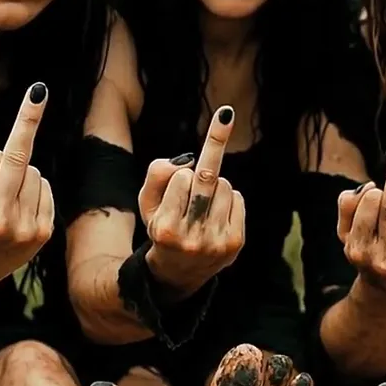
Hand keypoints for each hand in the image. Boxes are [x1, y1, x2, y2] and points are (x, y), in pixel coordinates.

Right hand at [0, 82, 55, 283]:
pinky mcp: (42, 234)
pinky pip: (45, 188)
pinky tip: (17, 205)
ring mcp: (23, 230)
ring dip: (20, 174)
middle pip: (16, 161)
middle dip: (17, 141)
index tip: (39, 92)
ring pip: (34, 173)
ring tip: (3, 195)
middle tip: (36, 97)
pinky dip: (33, 188)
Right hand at [138, 105, 244, 295]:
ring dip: (214, 185)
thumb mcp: (148, 202)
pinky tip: (215, 215)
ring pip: (224, 186)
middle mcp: (192, 238)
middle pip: (207, 179)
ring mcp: (216, 242)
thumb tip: (187, 162)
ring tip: (201, 206)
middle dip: (211, 154)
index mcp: (166, 228)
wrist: (179, 271)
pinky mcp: (236, 243)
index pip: (183, 178)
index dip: (184, 170)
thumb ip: (158, 174)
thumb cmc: (162, 226)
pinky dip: (227, 199)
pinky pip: (237, 199)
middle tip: (224, 117)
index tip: (226, 114)